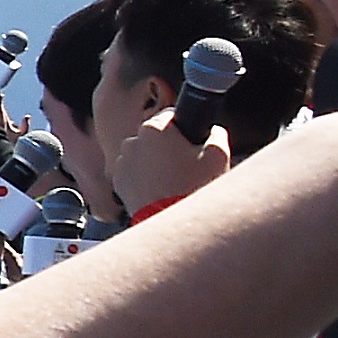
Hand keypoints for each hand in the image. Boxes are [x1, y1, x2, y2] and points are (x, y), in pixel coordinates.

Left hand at [111, 106, 233, 215]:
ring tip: (174, 179)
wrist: (172, 220)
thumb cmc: (194, 187)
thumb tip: (214, 130)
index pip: (170, 116)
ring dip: (155, 162)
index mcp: (154, 129)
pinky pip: (134, 173)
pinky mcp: (118, 182)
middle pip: (155, 136)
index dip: (184, 127)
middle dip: (169, 146)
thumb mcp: (218, 155)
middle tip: (186, 163)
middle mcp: (132, 142)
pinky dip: (144, 177)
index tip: (191, 138)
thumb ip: (216, 134)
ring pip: (143, 155)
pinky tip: (161, 188)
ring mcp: (122, 162)